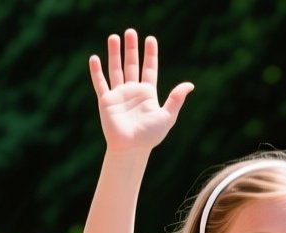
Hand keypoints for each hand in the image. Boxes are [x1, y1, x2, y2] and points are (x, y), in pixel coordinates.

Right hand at [87, 30, 192, 151]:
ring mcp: (119, 95)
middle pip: (132, 64)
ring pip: (116, 69)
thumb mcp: (167, 116)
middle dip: (131, 48)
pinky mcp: (106, 101)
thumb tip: (190, 84)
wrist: (131, 149)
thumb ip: (176, 99)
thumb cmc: (150, 136)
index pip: (149, 68)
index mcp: (148, 93)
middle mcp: (133, 91)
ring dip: (114, 53)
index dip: (150, 54)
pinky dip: (96, 71)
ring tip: (114, 37)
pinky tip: (95, 58)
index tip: (151, 39)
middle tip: (131, 31)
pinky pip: (100, 83)